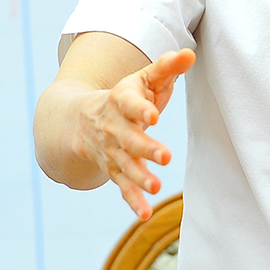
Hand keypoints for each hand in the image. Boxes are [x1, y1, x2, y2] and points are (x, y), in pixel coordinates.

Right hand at [77, 49, 193, 220]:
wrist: (81, 120)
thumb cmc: (127, 96)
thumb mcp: (144, 78)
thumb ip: (167, 66)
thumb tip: (189, 54)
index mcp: (122, 100)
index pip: (129, 103)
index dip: (141, 109)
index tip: (153, 115)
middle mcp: (115, 127)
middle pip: (130, 139)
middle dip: (146, 148)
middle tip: (165, 156)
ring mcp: (113, 151)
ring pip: (126, 165)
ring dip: (140, 177)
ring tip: (156, 186)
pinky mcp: (115, 170)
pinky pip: (123, 186)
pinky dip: (133, 200)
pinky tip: (144, 214)